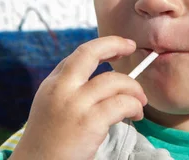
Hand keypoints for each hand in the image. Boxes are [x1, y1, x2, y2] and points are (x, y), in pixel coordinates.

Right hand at [10, 36, 146, 159]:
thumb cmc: (48, 143)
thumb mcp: (51, 107)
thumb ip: (69, 88)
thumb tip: (100, 76)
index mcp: (52, 84)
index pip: (79, 54)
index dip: (103, 46)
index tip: (119, 47)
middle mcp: (62, 89)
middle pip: (90, 53)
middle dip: (114, 44)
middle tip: (131, 47)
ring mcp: (75, 104)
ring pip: (115, 81)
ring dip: (134, 89)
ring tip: (140, 102)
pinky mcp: (90, 122)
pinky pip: (122, 104)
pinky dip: (134, 107)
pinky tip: (136, 115)